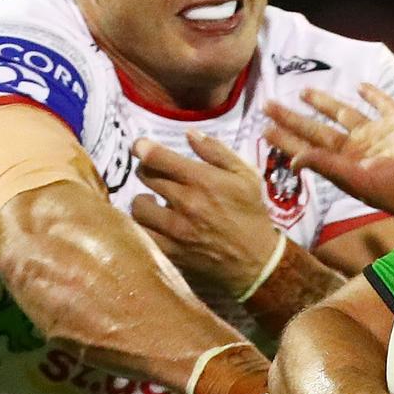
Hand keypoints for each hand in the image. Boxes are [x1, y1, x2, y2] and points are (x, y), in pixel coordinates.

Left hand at [130, 131, 279, 293]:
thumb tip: (190, 133)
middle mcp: (186, 202)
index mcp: (203, 180)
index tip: (139, 147)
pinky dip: (142, 227)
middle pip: (146, 177)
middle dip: (146, 171)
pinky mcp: (170, 252)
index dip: (142, 148)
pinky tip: (152, 225)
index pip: (158, 158)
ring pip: (138, 207)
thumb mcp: (245, 175)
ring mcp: (175, 229)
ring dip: (143, 201)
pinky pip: (141, 235)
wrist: (255, 260)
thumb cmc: (251, 213)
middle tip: (153, 173)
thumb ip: (217, 152)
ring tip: (152, 203)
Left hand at [264, 83, 393, 219]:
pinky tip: (360, 87)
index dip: (285, 139)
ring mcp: (378, 133)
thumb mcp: (358, 180)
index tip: (264, 127)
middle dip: (293, 118)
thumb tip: (292, 161)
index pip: (307, 148)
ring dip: (324, 103)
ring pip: (344, 113)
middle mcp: (357, 147)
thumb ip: (326, 166)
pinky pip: (381, 103)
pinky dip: (371, 94)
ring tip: (304, 91)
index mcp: (345, 163)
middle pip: (317, 129)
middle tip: (268, 105)